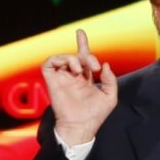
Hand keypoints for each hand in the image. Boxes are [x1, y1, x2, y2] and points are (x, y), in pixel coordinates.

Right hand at [42, 29, 117, 144]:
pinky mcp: (51, 80)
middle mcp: (72, 77)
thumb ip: (110, 80)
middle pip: (75, 55)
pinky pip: (49, 62)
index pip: (83, 58)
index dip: (82, 44)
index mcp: (85, 80)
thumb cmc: (95, 115)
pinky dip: (59, 59)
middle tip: (93, 67)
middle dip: (86, 54)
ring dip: (74, 58)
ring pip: (63, 57)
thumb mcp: (110, 97)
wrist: (82, 126)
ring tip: (80, 70)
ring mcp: (61, 78)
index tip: (80, 32)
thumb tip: (104, 65)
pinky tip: (71, 69)